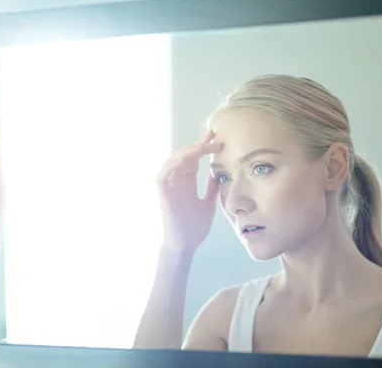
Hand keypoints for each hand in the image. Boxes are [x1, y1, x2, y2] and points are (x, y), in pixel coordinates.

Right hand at [156, 130, 221, 255]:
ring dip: (187, 152)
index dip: (203, 147)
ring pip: (173, 161)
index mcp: (186, 182)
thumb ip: (211, 188)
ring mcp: (168, 186)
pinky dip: (173, 164)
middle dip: (198, 144)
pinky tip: (187, 159)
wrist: (185, 245)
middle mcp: (176, 181)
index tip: (216, 137)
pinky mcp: (163, 193)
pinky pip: (164, 174)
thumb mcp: (208, 204)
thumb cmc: (195, 227)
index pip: (193, 159)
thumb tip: (218, 173)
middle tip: (212, 135)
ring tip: (202, 147)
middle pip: (184, 156)